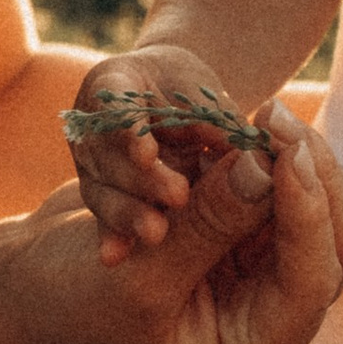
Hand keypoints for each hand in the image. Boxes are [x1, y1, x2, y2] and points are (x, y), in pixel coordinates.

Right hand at [26, 104, 342, 343]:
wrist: (43, 286)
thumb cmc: (79, 296)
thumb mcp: (141, 267)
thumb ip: (208, 220)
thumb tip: (266, 164)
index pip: (310, 280)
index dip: (307, 211)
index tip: (284, 149)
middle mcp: (278, 321)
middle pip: (336, 243)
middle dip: (313, 176)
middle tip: (274, 115)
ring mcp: (274, 279)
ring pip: (332, 213)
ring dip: (304, 162)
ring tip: (265, 116)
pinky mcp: (260, 241)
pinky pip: (300, 193)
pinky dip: (282, 159)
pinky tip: (253, 127)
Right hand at [66, 40, 251, 251]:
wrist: (162, 101)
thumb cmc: (188, 92)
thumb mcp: (205, 97)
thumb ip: (219, 122)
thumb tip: (251, 148)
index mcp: (111, 87)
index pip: (111, 100)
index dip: (127, 127)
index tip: (147, 153)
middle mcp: (92, 129)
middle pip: (110, 153)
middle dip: (143, 178)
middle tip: (177, 196)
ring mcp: (93, 167)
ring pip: (106, 190)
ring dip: (130, 212)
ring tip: (155, 232)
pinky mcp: (106, 201)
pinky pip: (108, 220)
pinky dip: (114, 237)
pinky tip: (114, 257)